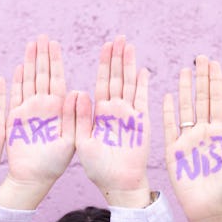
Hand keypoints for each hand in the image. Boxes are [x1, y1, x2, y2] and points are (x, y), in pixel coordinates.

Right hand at [0, 35, 75, 209]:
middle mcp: (44, 106)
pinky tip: (17, 67)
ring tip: (32, 44)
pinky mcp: (15, 118)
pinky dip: (15, 82)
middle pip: (43, 75)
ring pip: (29, 81)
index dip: (56, 61)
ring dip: (30, 63)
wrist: (34, 178)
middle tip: (43, 36)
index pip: (57, 79)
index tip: (55, 43)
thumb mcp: (70, 140)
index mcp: (59, 110)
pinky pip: (14, 96)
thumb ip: (74, 117)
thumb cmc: (55, 163)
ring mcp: (29, 111)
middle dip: (43, 56)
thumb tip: (79, 91)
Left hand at [76, 36, 150, 207]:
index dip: (103, 64)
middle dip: (116, 58)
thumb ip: (78, 118)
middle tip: (118, 38)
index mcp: (98, 113)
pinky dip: (143, 86)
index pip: (101, 82)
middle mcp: (114, 110)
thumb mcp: (80, 142)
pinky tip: (142, 70)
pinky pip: (143, 100)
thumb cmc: (97, 167)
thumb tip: (78, 91)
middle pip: (116, 78)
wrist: (117, 183)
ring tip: (128, 46)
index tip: (104, 45)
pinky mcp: (141, 123)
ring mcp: (129, 115)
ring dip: (129, 65)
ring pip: (129, 84)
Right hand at [163, 55, 221, 221]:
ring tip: (184, 71)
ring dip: (184, 90)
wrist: (210, 208)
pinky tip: (167, 96)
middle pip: (201, 99)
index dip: (216, 81)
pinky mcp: (173, 150)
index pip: (218, 100)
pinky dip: (168, 112)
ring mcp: (187, 139)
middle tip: (200, 58)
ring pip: (184, 109)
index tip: (214, 63)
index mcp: (221, 132)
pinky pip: (169, 127)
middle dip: (201, 79)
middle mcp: (203, 132)